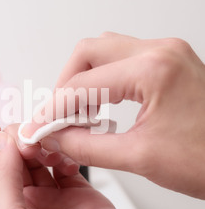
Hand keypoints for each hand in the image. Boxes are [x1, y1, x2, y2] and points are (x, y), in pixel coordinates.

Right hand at [25, 33, 204, 198]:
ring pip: (106, 51)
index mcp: (154, 69)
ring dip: (84, 79)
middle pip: (89, 52)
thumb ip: (88, 146)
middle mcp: (161, 51)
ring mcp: (168, 54)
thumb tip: (56, 138)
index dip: (53, 108)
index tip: (38, 127)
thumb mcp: (141, 157)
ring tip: (77, 113)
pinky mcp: (171, 63)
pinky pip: (125, 60)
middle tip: (56, 116)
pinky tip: (101, 105)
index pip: (82, 83)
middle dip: (65, 84)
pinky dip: (105, 80)